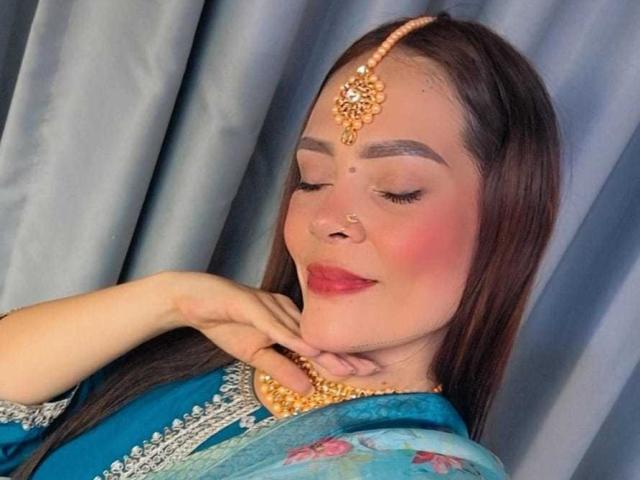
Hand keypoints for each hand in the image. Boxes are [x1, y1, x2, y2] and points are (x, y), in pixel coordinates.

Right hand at [168, 272, 380, 394]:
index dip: (340, 357)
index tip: (365, 371)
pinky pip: (274, 325)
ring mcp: (269, 306)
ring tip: (347, 367)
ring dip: (323, 350)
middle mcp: (284, 310)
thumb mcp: (254, 355)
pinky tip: (308, 350)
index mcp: (287, 321)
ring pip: (300, 332)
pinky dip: (291, 338)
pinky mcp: (250, 305)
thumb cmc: (225, 323)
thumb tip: (308, 389)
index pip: (317, 343)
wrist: (192, 300)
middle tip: (370, 369)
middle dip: (343, 355)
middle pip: (316, 337)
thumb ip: (281, 369)